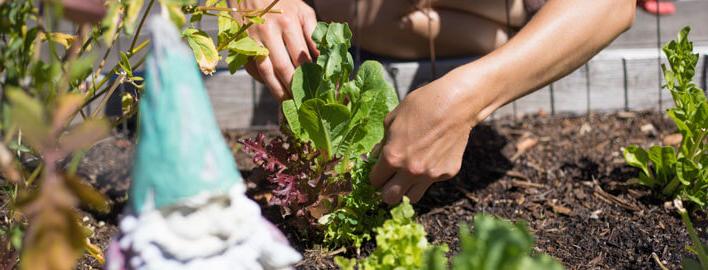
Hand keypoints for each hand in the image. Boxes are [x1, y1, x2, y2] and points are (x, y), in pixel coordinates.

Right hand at [232, 0, 318, 100]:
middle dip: (294, 87)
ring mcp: (252, 39)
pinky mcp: (241, 45)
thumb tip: (324, 60)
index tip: (318, 89)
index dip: (310, 75)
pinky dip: (263, 81)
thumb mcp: (303, 12)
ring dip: (277, 90)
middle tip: (303, 102)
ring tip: (288, 103)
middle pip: (283, 67)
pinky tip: (274, 89)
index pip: (301, 57)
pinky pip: (252, 69)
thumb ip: (314, 35)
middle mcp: (269, 31)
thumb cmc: (283, 3)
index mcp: (288, 23)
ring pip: (266, 72)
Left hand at [369, 70, 493, 204]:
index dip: (375, 176)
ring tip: (408, 176)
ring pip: (412, 198)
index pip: (375, 181)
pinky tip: (430, 158)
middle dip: (386, 190)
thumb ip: (382, 143)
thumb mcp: (392, 119)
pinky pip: (431, 183)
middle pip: (390, 199)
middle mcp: (410, 171)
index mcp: (392, 157)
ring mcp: (430, 175)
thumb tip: (375, 157)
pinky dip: (427, 176)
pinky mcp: (447, 174)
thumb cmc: (421, 106)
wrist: (455, 104)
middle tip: (390, 180)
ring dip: (406, 190)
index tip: (379, 172)